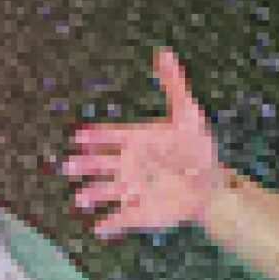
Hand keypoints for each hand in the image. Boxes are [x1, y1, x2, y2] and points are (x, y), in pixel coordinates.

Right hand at [61, 47, 224, 237]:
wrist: (210, 185)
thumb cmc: (195, 149)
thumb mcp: (188, 114)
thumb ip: (174, 84)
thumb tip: (165, 52)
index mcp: (133, 141)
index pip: (108, 136)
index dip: (94, 137)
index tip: (79, 137)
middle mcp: (125, 165)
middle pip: (97, 164)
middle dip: (82, 165)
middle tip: (68, 165)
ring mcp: (130, 189)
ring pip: (103, 192)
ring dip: (91, 195)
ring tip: (81, 198)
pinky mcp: (138, 213)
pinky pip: (120, 219)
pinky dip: (110, 224)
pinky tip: (101, 227)